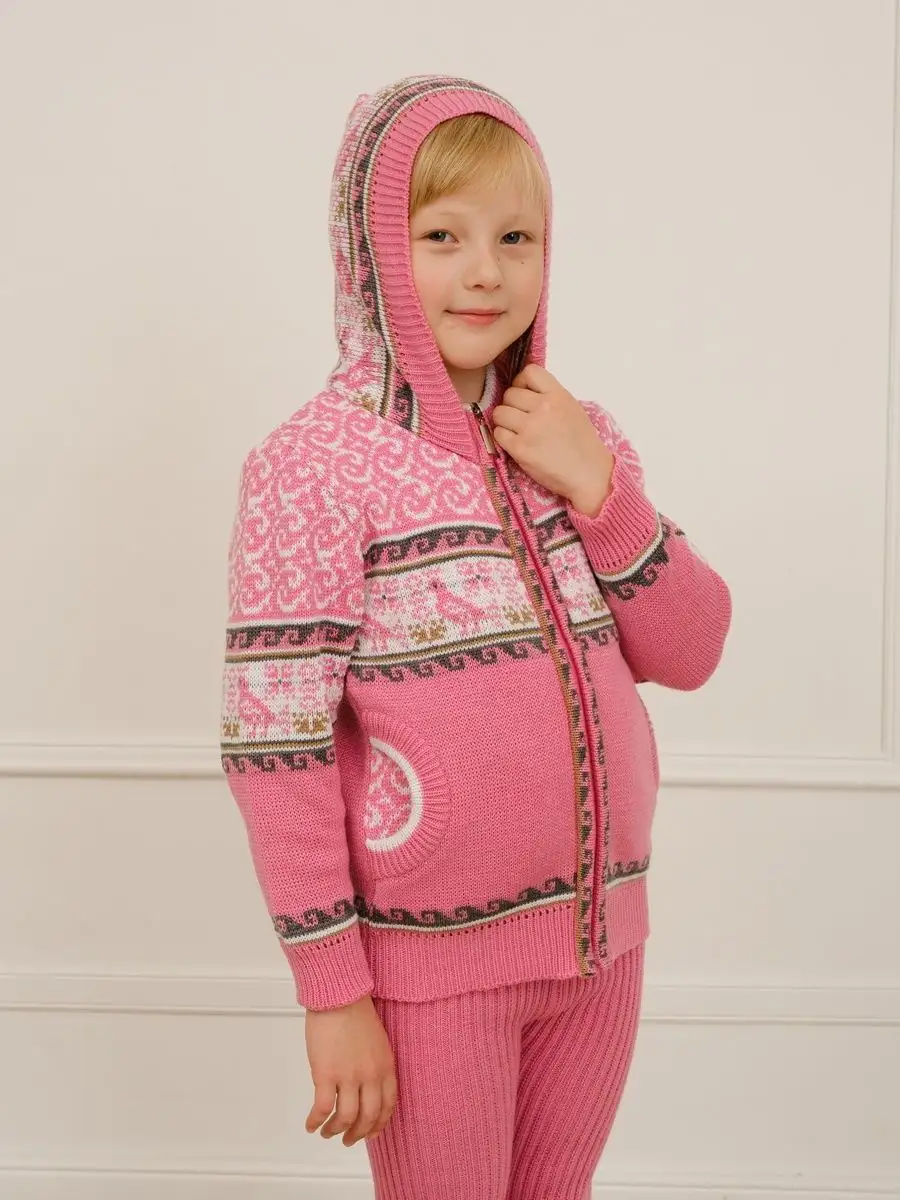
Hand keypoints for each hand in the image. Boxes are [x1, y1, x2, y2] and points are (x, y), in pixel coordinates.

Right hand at [304, 993, 397, 1146]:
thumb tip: (365, 1088)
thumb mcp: (377, 1041)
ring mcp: (348, 1076)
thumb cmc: (355, 1011)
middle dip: (357, 1134)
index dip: (378, 1124)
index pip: (388, 1106)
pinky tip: (310, 1125)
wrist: (339, 995)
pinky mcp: (326, 1074)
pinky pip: (322, 1109)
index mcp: (385, 1066)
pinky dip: (316, 1121)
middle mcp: (370, 1076)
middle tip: (348, 1140)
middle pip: (367, 1118)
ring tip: (327, 1133)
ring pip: (345, 1118)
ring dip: (335, 1131)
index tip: (370, 1133)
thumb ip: (375, 1066)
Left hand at [491, 365, 613, 516]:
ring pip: (499, 412)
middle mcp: (543, 407)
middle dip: (512, 405)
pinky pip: (498, 433)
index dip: (522, 382)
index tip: (525, 395)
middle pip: (509, 394)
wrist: (588, 473)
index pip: (529, 371)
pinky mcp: (520, 448)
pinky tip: (516, 443)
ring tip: (517, 431)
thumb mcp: (572, 408)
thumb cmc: (582, 443)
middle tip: (521, 419)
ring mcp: (530, 428)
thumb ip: (550, 397)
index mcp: (558, 395)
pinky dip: (503, 438)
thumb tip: (523, 390)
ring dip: (504, 422)